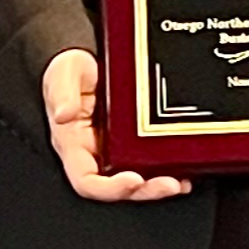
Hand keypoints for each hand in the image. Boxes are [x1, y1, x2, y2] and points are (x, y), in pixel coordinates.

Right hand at [43, 49, 189, 202]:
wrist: (88, 57)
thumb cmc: (70, 71)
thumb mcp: (62, 74)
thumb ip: (62, 93)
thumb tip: (64, 113)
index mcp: (74, 146)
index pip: (87, 181)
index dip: (109, 188)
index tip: (133, 180)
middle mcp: (96, 152)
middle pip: (119, 186)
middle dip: (145, 190)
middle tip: (169, 184)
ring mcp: (117, 148)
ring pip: (138, 177)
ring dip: (159, 183)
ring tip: (181, 181)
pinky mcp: (135, 138)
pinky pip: (151, 158)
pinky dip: (168, 166)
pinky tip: (186, 165)